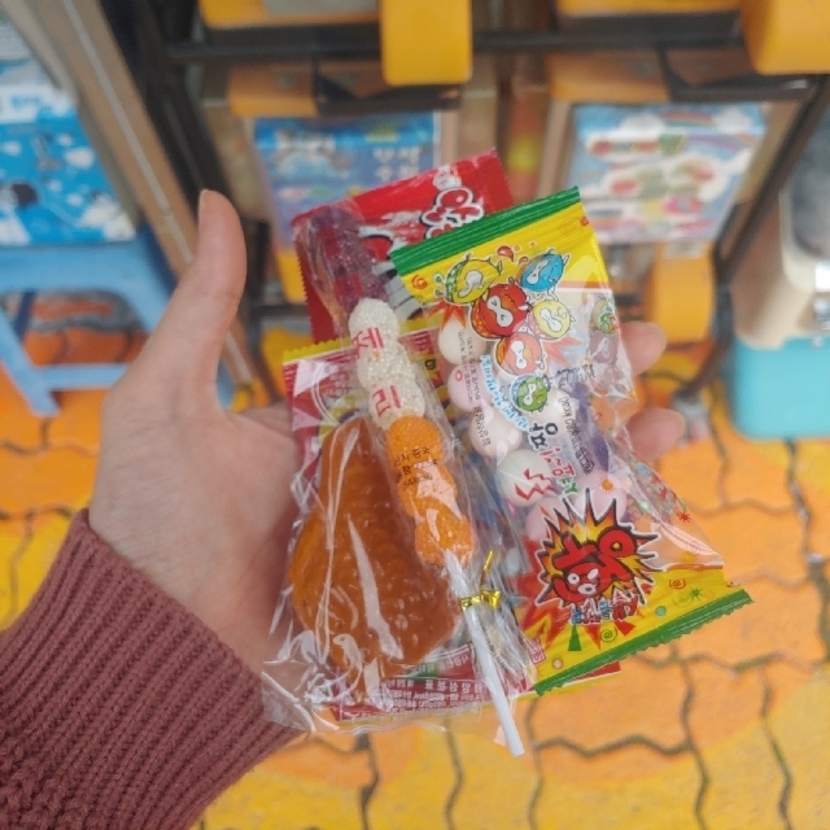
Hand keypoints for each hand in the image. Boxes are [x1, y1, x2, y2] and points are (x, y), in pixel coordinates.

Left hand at [89, 191, 681, 675]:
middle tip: (649, 346)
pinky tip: (628, 518)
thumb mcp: (166, 403)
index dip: (507, 324)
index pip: (446, 360)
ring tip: (666, 425)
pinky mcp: (426, 602)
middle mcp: (394, 471)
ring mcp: (417, 537)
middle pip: (500, 420)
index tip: (566, 286)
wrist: (156, 648)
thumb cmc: (151, 524)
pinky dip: (567, 549)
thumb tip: (222, 203)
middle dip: (577, 383)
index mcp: (352, 418)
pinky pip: (506, 572)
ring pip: (522, 490)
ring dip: (597, 459)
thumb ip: (204, 309)